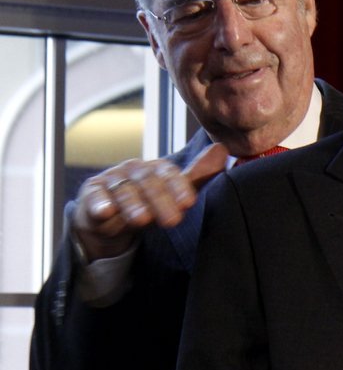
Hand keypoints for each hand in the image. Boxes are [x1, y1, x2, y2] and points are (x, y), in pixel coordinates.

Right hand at [71, 143, 228, 261]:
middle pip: (148, 183)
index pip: (170, 174)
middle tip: (172, 220)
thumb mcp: (174, 192)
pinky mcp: (91, 193)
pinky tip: (105, 211)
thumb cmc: (147, 202)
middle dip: (161, 201)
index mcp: (157, 168)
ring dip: (133, 204)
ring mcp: (111, 180)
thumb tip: (224, 150)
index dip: (180, 187)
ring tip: (142, 219)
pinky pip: (94, 197)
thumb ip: (199, 175)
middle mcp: (135, 170)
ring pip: (123, 191)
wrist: (109, 217)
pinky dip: (99, 204)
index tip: (189, 202)